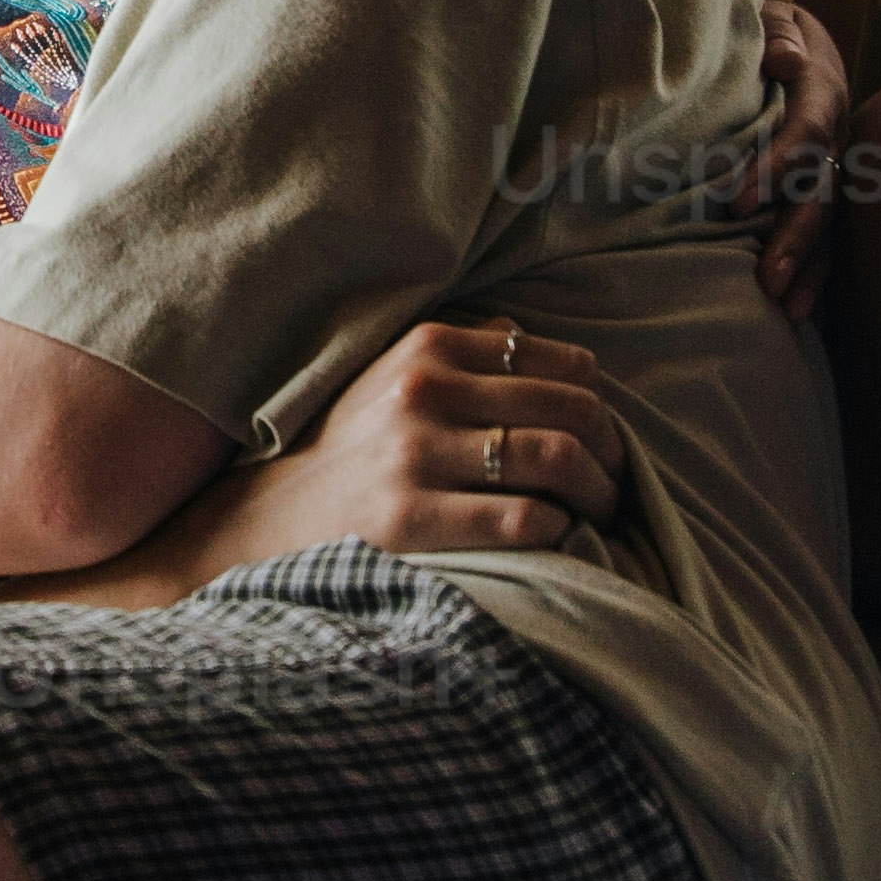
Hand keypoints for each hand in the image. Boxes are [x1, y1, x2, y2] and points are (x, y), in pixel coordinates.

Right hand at [172, 318, 629, 580]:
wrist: (265, 520)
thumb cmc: (350, 452)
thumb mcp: (393, 378)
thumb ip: (463, 354)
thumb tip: (538, 342)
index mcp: (430, 346)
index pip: (565, 362)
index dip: (600, 405)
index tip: (602, 440)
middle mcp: (424, 391)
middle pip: (573, 410)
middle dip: (612, 452)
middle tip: (615, 484)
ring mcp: (415, 455)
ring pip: (557, 460)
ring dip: (598, 493)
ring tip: (598, 514)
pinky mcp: (410, 519)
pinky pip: (525, 519)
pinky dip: (557, 529)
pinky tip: (553, 538)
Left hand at [715, 0, 850, 326]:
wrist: (797, 42)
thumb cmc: (770, 31)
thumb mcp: (774, 18)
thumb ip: (777, 33)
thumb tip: (782, 60)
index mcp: (822, 91)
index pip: (807, 130)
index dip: (778, 167)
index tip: (737, 201)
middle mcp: (836, 136)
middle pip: (823, 191)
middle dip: (796, 236)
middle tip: (767, 278)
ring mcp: (833, 168)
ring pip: (828, 224)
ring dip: (808, 269)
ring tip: (784, 308)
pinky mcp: (822, 191)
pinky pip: (824, 237)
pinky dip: (811, 274)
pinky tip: (793, 312)